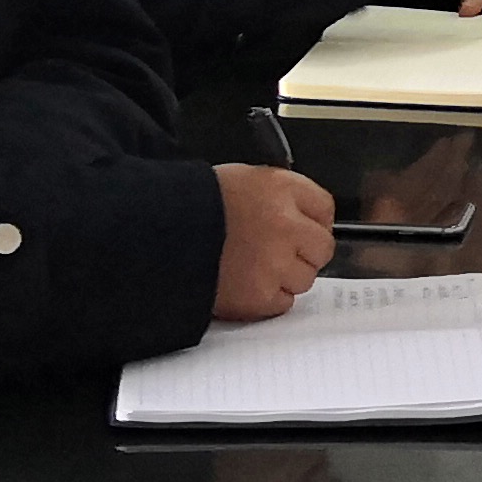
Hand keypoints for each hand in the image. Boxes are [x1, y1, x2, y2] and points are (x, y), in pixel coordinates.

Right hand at [207, 162, 337, 320]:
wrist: (158, 235)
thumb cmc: (194, 206)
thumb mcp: (242, 179)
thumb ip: (279, 196)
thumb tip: (305, 215)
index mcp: (279, 189)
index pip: (324, 208)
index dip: (311, 221)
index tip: (301, 229)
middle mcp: (284, 224)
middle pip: (321, 247)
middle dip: (303, 251)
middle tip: (276, 251)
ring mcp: (274, 263)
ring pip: (305, 278)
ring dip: (285, 276)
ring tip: (252, 266)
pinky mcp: (259, 295)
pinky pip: (283, 302)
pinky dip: (268, 298)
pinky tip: (245, 283)